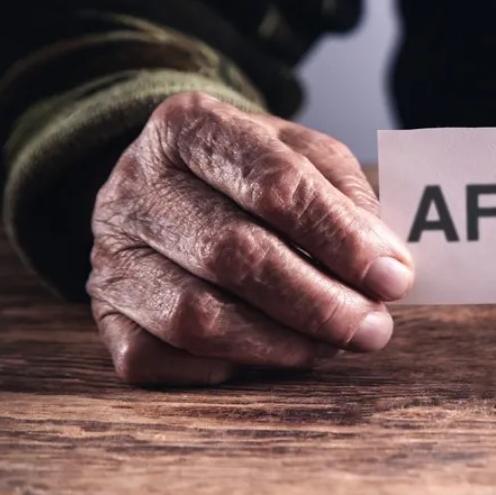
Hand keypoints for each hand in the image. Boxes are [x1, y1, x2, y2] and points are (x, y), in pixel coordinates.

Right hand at [87, 92, 414, 385]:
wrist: (175, 183)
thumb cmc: (256, 174)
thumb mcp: (308, 158)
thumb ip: (351, 203)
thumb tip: (387, 269)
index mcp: (192, 126)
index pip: (274, 183)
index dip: (340, 238)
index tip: (393, 278)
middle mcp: (137, 185)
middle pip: (234, 255)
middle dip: (318, 303)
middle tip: (373, 329)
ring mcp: (110, 252)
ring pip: (195, 317)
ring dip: (281, 345)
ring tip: (333, 346)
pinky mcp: (102, 312)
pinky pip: (156, 358)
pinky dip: (222, 368)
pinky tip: (267, 355)